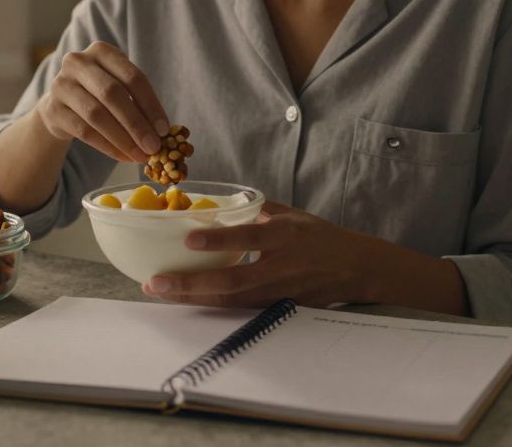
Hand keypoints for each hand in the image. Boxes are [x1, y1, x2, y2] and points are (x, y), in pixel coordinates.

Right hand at [36, 41, 168, 163]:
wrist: (60, 105)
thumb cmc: (98, 94)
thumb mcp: (118, 87)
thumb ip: (138, 103)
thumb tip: (161, 133)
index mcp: (102, 51)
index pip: (132, 77)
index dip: (151, 105)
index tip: (164, 130)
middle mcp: (78, 62)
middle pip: (112, 94)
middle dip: (136, 124)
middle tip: (153, 146)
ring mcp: (61, 84)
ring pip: (97, 115)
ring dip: (123, 139)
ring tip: (139, 155)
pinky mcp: (52, 109)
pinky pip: (84, 131)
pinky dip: (107, 147)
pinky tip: (123, 156)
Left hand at [141, 202, 377, 307]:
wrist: (356, 269)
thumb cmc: (319, 237)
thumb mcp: (292, 215)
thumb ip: (257, 210)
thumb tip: (220, 203)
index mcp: (286, 235)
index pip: (250, 238)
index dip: (219, 241)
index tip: (189, 239)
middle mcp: (282, 266)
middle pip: (232, 282)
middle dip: (191, 284)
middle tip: (156, 282)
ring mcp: (279, 292)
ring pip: (232, 301)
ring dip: (193, 298)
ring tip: (161, 291)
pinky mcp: (278, 308)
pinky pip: (239, 308)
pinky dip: (211, 304)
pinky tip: (186, 299)